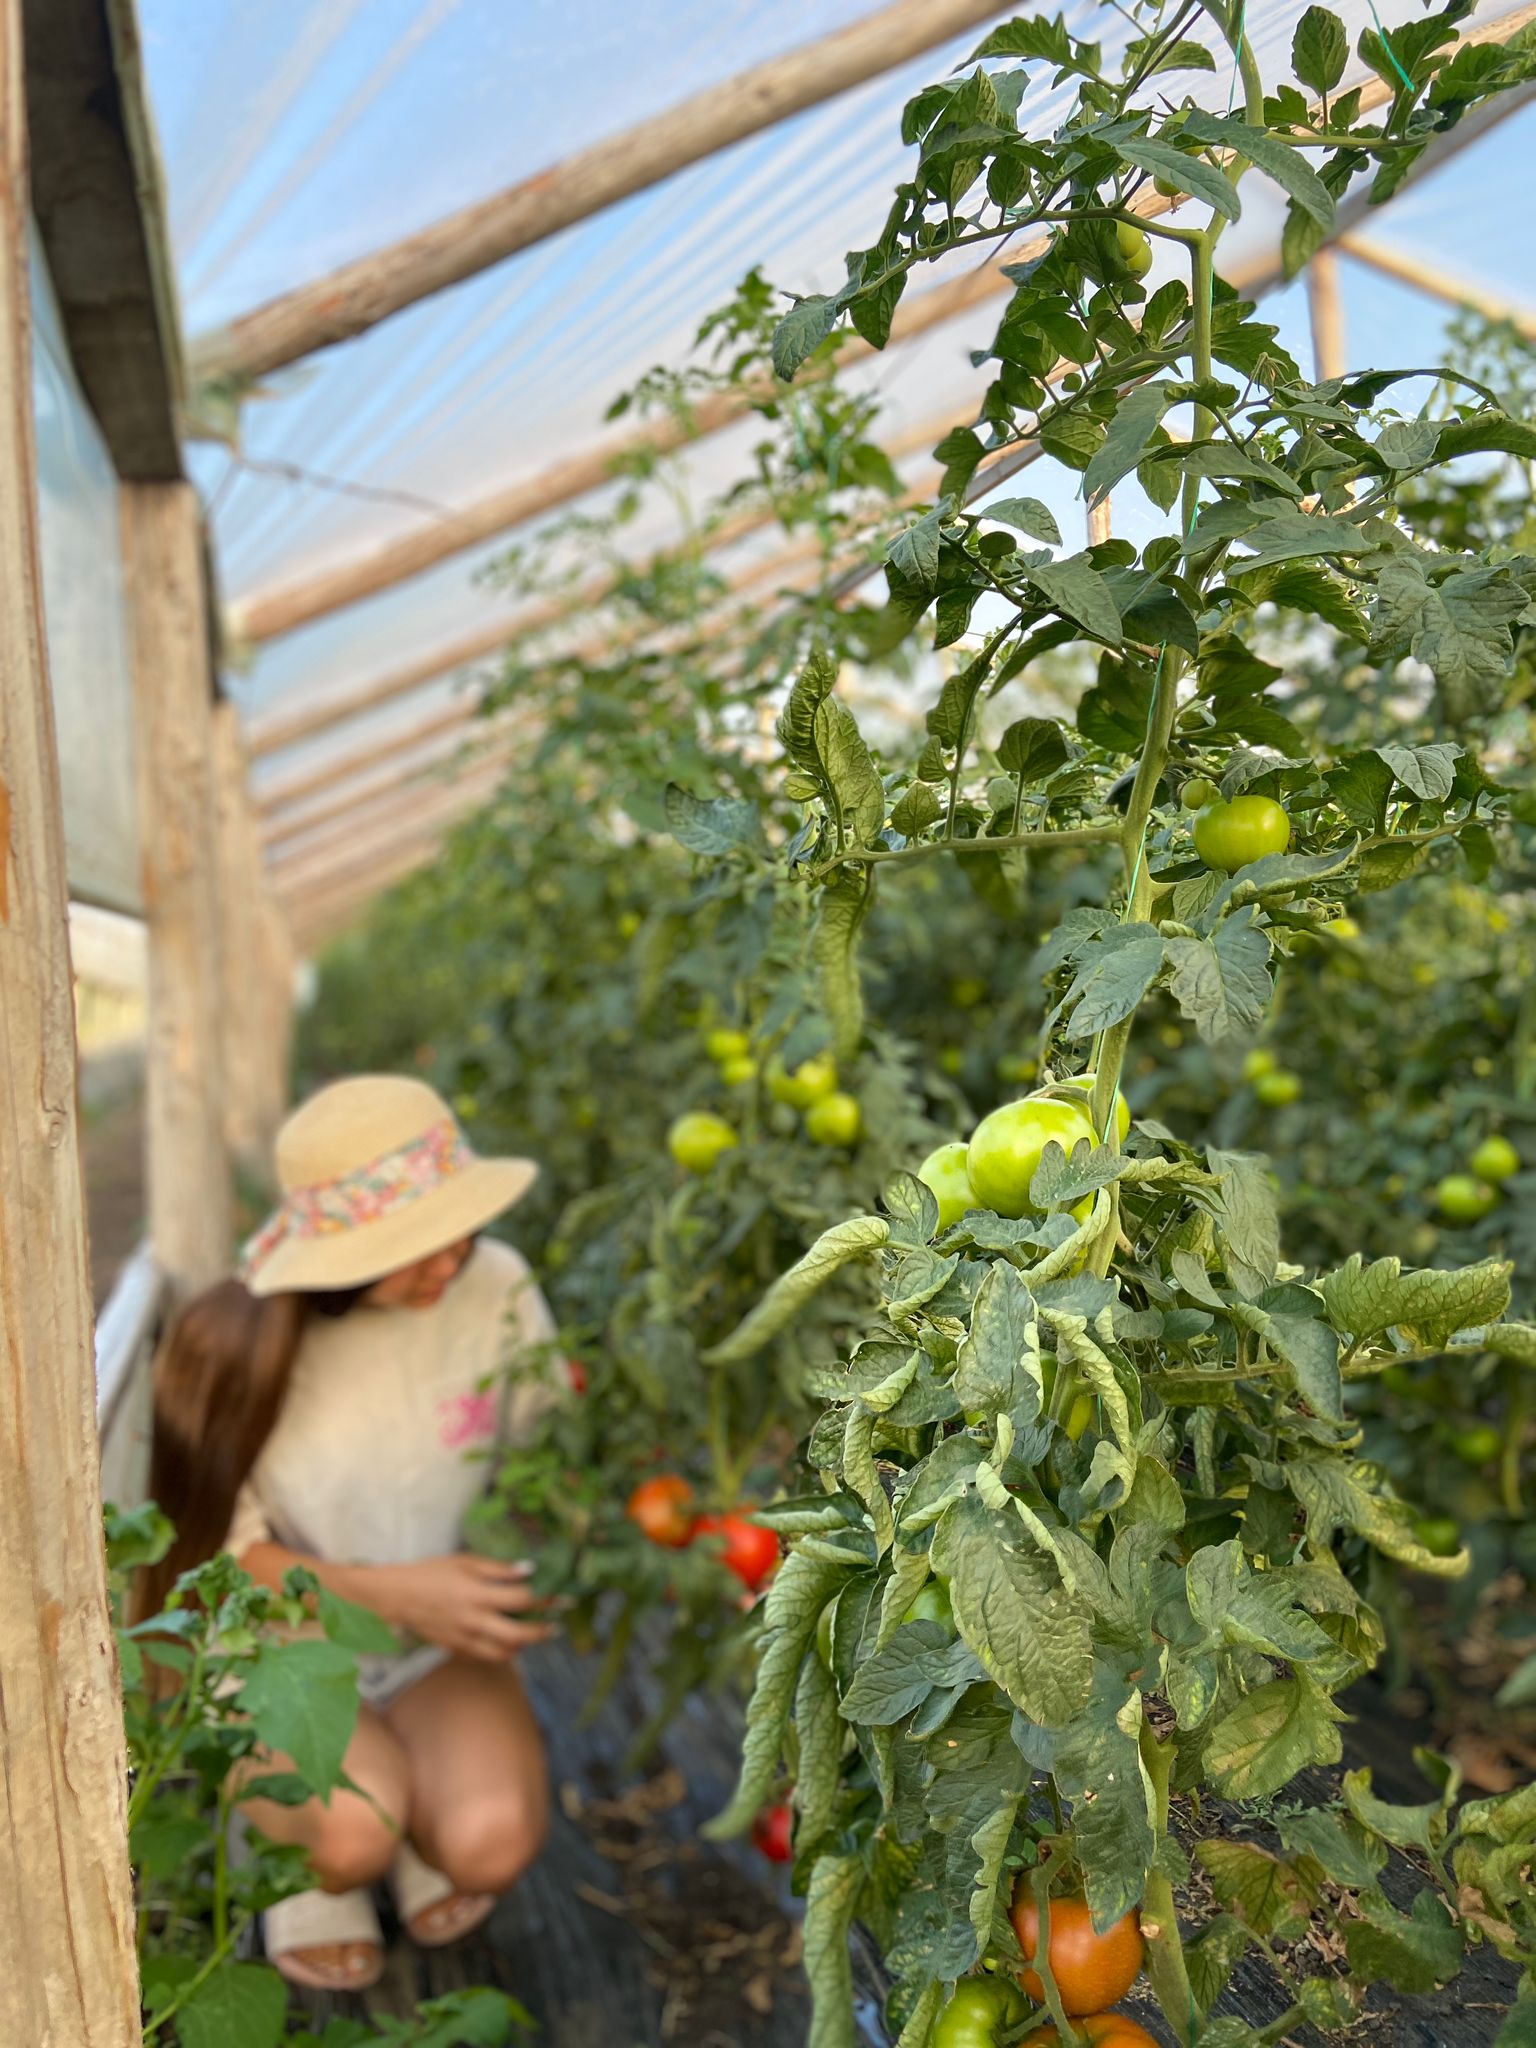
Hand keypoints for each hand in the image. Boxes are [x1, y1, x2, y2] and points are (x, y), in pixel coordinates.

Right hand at [372, 1555, 557, 1661]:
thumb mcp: (465, 1561)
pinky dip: (503, 1651)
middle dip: (543, 1630)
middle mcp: (473, 1621)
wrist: (397, 1597)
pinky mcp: (457, 1650)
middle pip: (519, 1635)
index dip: (546, 1599)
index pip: (522, 1599)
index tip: (563, 1598)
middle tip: (556, 1624)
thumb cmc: (432, 1572)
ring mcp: (465, 1640)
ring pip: (505, 1653)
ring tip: (535, 1634)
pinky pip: (487, 1657)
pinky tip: (509, 1639)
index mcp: (477, 1594)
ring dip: (525, 1645)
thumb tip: (529, 1570)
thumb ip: (498, 1569)